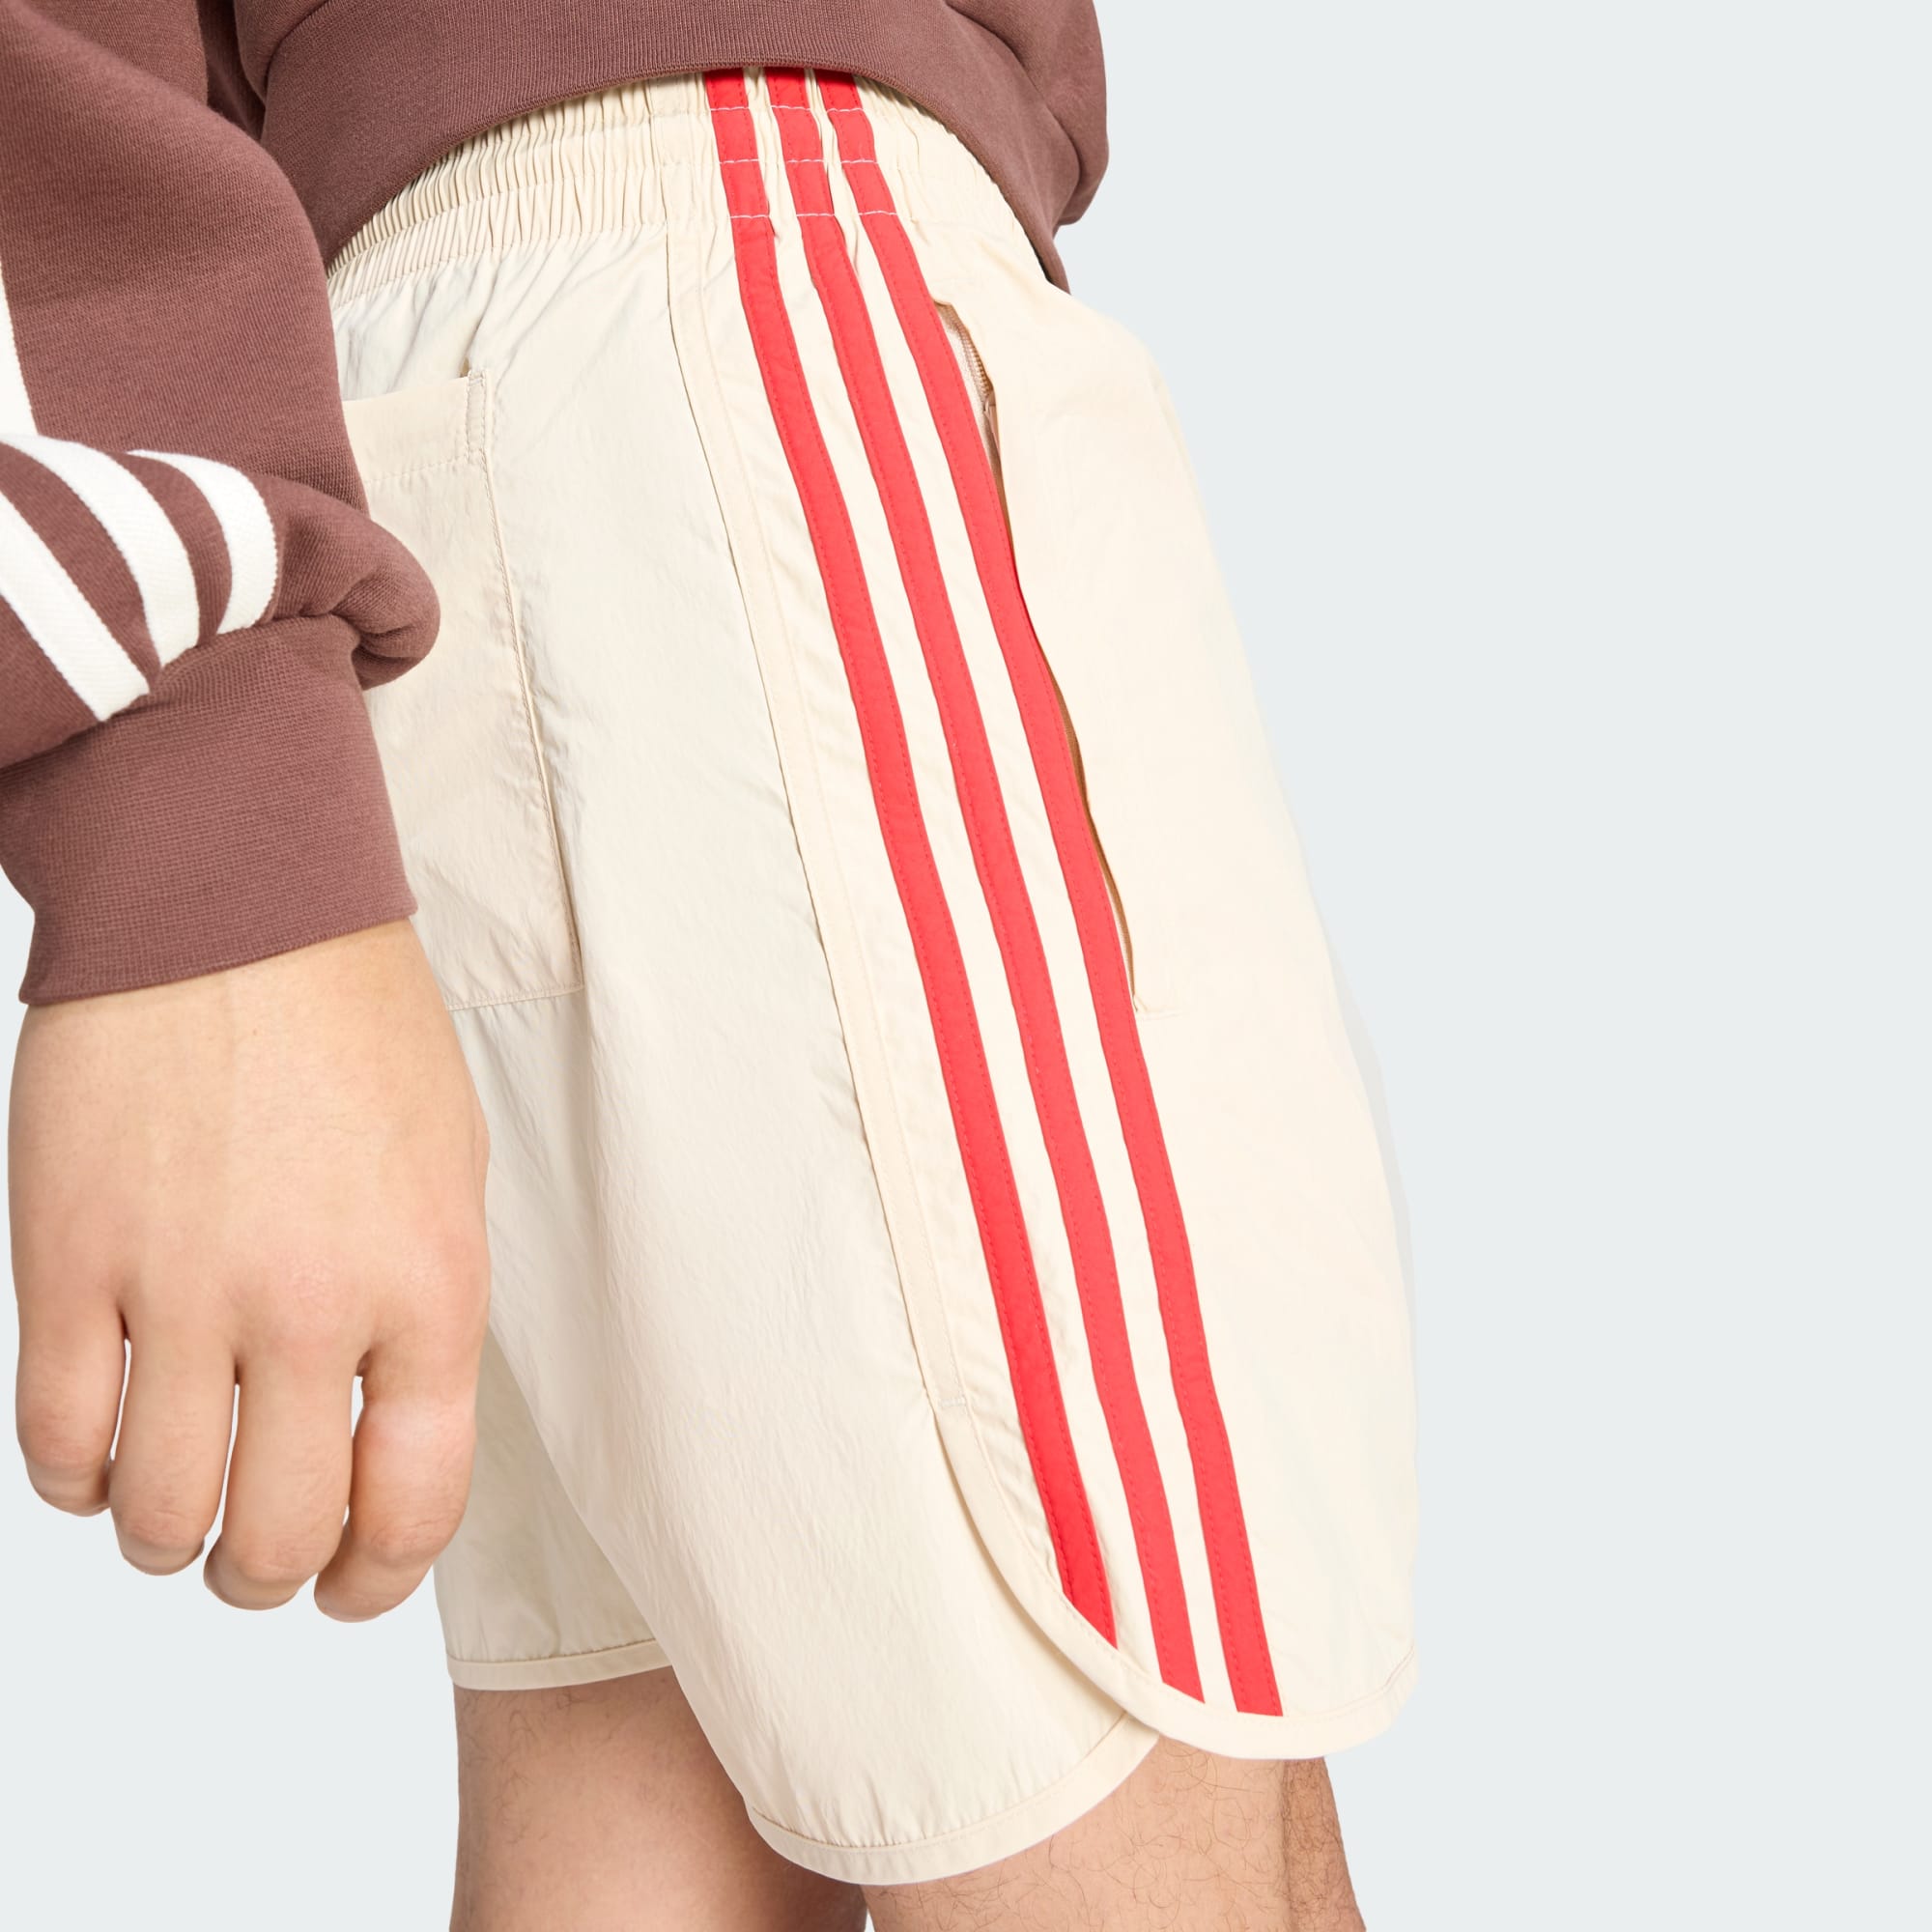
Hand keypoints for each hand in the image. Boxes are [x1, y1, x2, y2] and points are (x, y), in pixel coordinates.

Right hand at [10, 920, 488, 1619]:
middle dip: (267, 1577)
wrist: (236, 906)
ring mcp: (181, 1287)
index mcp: (430, 1285)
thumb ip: (426, 1316)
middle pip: (275, 1539)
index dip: (378, 1579)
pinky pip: (51, 1438)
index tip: (353, 1586)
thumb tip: (388, 1445)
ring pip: (154, 1513)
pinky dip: (71, 1476)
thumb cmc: (358, 1033)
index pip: (413, 1506)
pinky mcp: (65, 1259)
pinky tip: (97, 1447)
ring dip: (164, 1539)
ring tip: (175, 1507)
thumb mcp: (450, 1173)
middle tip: (255, 1558)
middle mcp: (311, 1306)